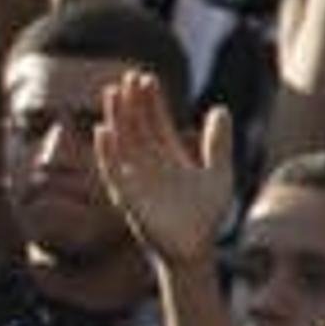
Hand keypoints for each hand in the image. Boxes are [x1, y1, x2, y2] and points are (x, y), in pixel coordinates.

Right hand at [90, 70, 228, 268]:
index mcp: (168, 156)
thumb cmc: (207, 215)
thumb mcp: (219, 174)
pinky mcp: (126, 196)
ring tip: (113, 93)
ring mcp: (135, 178)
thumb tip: (220, 108)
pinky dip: (106, 152)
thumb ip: (219, 143)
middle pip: (136, 126)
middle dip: (131, 103)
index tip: (147, 78)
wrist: (194, 249)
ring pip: (121, 142)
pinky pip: (112, 170)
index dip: (151, 100)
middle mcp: (148, 163)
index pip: (155, 121)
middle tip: (128, 76)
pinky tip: (103, 131)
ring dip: (116, 118)